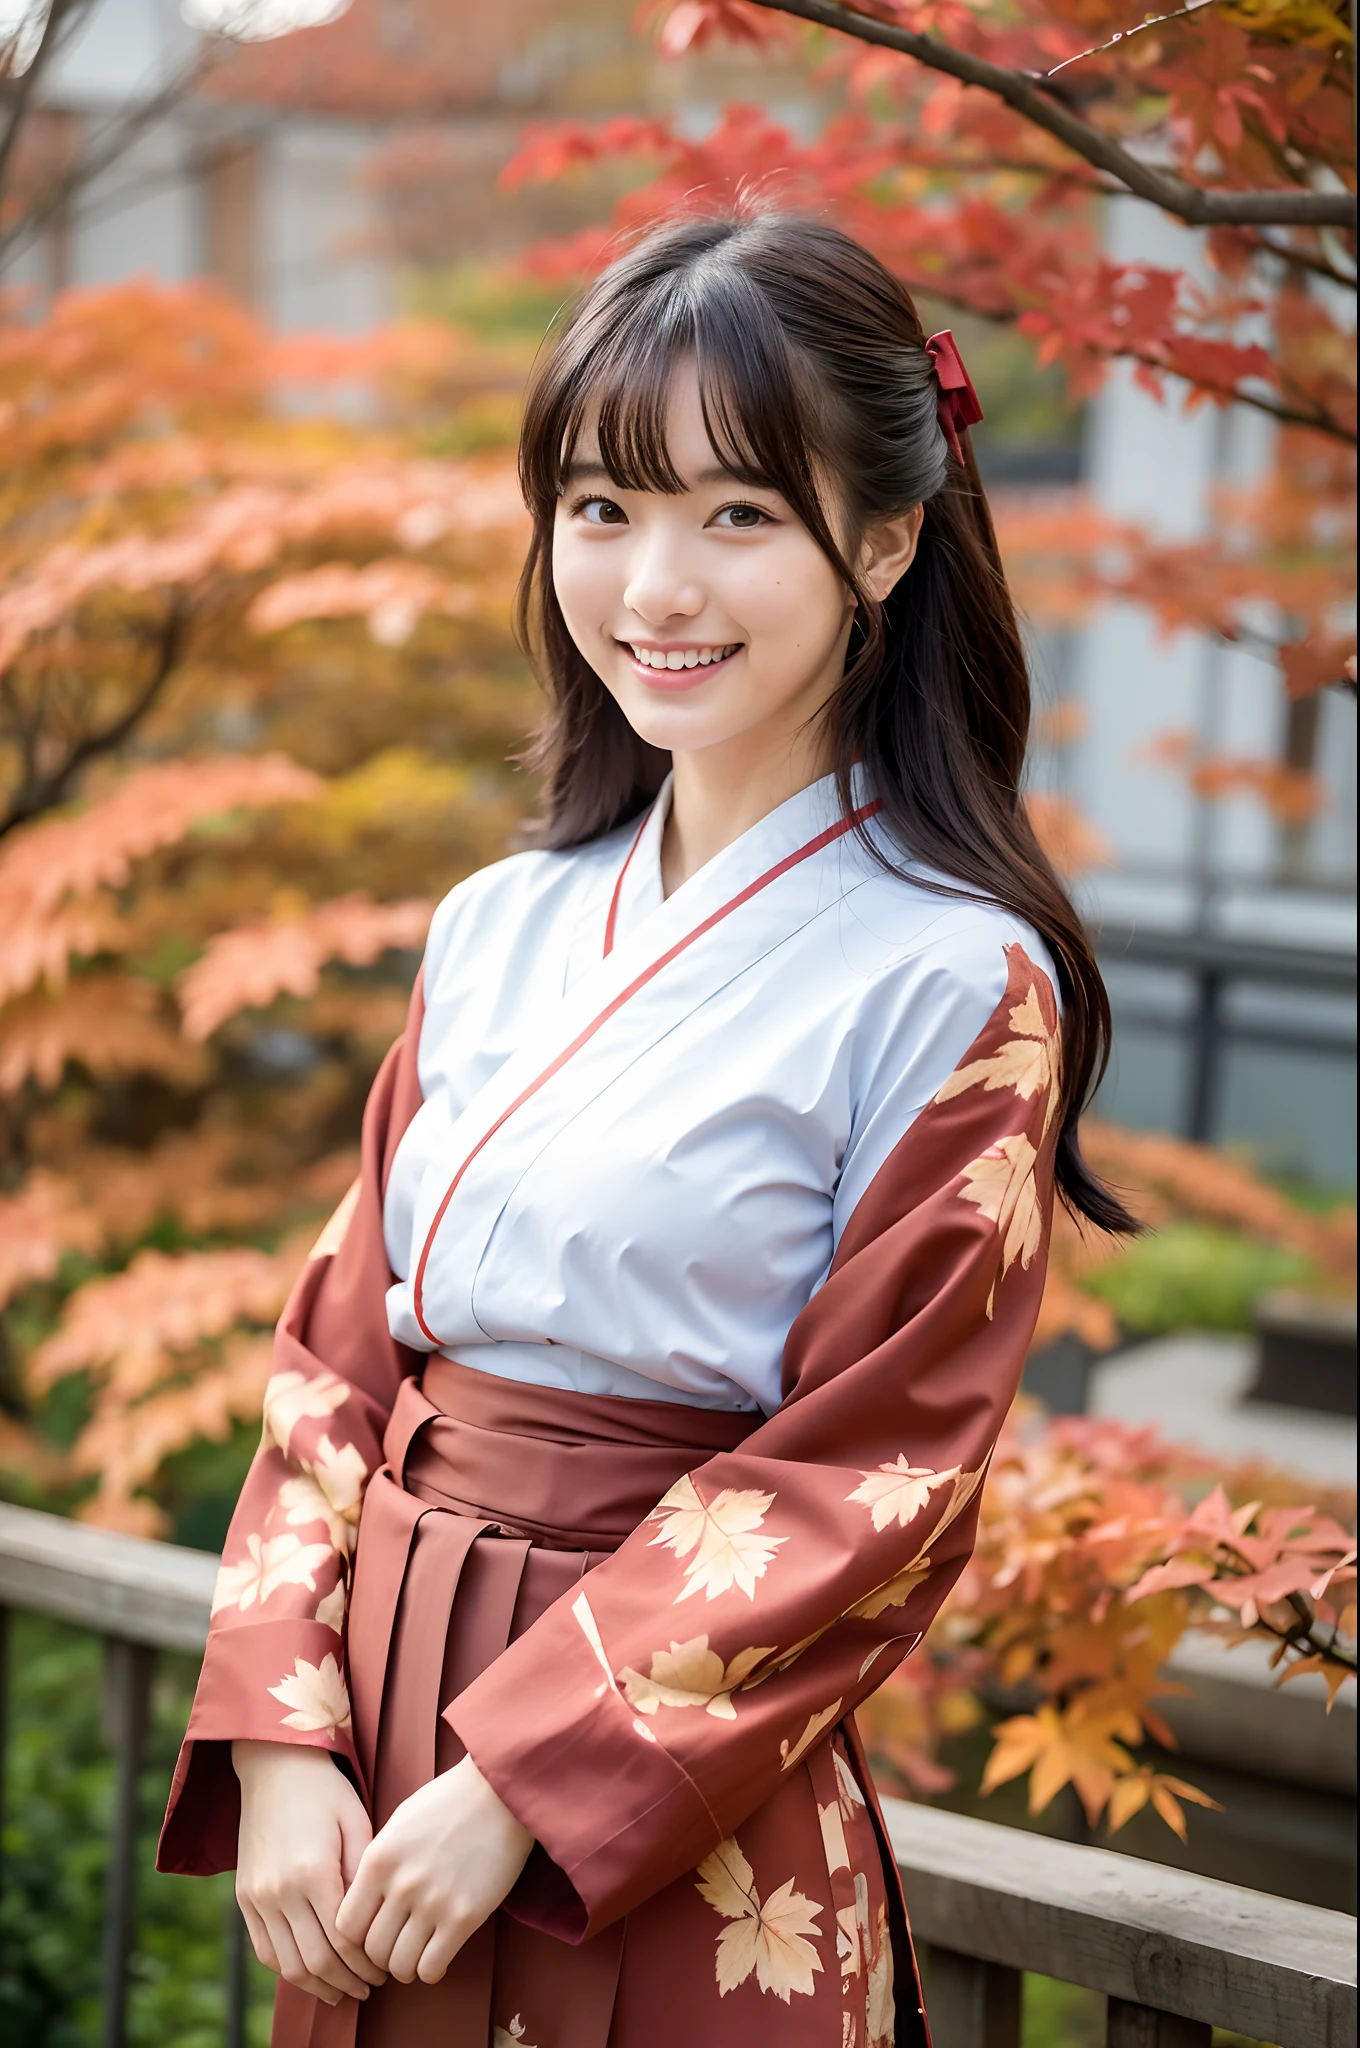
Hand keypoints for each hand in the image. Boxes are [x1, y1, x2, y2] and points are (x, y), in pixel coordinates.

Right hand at [233, 1740, 387, 2005]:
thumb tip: (375, 1919)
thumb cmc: (325, 1790)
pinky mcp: (245, 1897)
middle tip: (370, 1986)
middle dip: (346, 1981)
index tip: (384, 1970)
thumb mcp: (355, 1821)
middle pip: (315, 1961)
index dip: (365, 1964)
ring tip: (343, 1989)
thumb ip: (362, 1873)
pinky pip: (264, 1950)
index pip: (342, 1941)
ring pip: (286, 1965)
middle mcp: (280, 1891)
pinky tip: (311, 1973)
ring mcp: (258, 1897)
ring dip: (317, 1985)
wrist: (274, 1766)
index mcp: (313, 1871)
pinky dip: (288, 1970)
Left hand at [335, 1754, 533, 1984]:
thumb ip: (377, 1864)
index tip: (370, 1935)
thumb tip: (364, 1904)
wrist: (499, 1792)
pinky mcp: (464, 1917)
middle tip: (395, 1947)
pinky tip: (438, 1954)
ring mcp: (432, 1903)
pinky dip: (431, 1970)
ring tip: (416, 1953)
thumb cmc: (448, 1803)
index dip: (355, 1939)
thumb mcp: (399, 1824)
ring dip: (405, 1967)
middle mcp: (400, 1885)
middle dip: (380, 1957)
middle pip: (372, 1951)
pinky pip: (432, 1968)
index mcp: (378, 1859)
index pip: (345, 1926)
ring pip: (400, 1966)